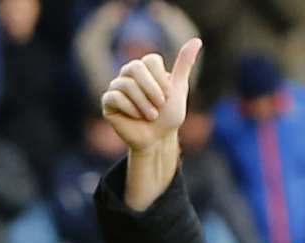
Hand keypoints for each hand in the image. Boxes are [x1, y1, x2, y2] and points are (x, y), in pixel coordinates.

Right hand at [102, 37, 202, 152]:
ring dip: (144, 104)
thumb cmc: (168, 115)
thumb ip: (184, 65)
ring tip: (151, 116)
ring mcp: (117, 86)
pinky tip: (136, 118)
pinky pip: (115, 97)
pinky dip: (131, 109)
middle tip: (160, 106)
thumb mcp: (178, 89)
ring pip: (127, 84)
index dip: (161, 80)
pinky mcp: (108, 101)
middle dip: (152, 90)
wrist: (157, 139)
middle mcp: (129, 73)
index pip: (151, 60)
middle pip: (136, 67)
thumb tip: (196, 40)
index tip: (168, 96)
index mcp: (146, 68)